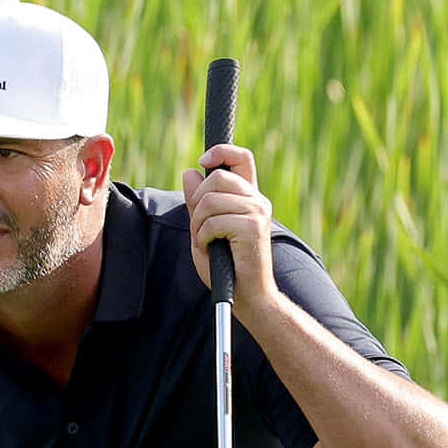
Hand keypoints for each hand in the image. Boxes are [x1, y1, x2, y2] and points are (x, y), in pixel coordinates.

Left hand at [181, 144, 275, 312]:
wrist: (247, 296)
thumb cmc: (226, 266)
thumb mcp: (205, 228)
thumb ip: (198, 201)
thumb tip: (190, 171)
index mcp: (249, 197)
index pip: (241, 157)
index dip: (221, 151)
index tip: (203, 160)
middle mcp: (257, 200)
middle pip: (217, 177)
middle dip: (197, 201)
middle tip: (199, 227)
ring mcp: (257, 213)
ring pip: (210, 200)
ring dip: (197, 223)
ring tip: (204, 241)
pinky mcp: (252, 227)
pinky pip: (212, 221)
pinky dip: (202, 237)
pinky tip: (211, 249)